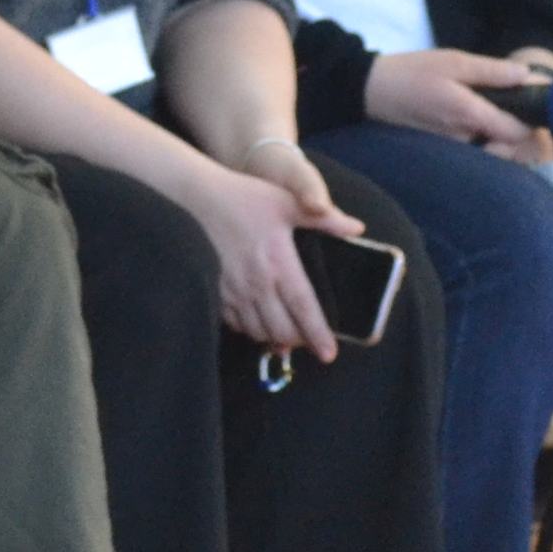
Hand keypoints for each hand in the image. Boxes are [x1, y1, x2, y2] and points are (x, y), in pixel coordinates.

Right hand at [183, 152, 344, 358]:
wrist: (194, 198)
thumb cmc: (244, 197)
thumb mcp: (286, 201)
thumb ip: (324, 219)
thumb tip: (358, 228)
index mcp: (278, 263)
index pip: (303, 308)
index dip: (317, 334)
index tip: (329, 354)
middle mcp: (256, 284)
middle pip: (281, 329)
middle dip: (298, 341)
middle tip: (310, 340)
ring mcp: (232, 292)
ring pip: (258, 332)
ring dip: (275, 338)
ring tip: (287, 334)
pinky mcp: (215, 294)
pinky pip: (236, 324)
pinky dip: (251, 329)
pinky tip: (259, 321)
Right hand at [363, 46, 549, 158]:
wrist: (373, 91)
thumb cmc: (414, 71)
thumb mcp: (454, 61)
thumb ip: (491, 71)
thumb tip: (527, 75)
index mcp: (469, 116)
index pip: (517, 133)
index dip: (532, 121)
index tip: (536, 105)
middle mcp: (464, 140)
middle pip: (508, 145)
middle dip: (520, 130)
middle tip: (521, 105)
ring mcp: (455, 149)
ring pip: (493, 149)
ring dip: (503, 134)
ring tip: (503, 109)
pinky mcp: (446, 150)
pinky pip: (477, 149)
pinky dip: (486, 137)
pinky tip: (482, 118)